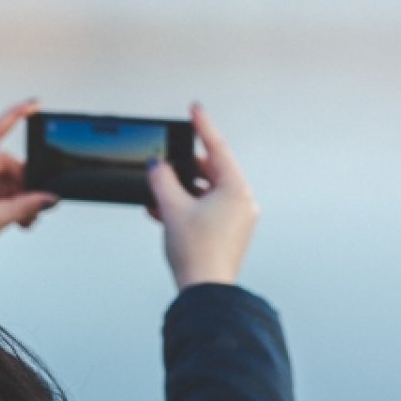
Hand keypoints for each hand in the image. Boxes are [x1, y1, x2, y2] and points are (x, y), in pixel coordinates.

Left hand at [0, 100, 56, 279]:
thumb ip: (26, 206)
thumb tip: (49, 198)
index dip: (16, 115)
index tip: (35, 103)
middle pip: (1, 163)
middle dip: (22, 183)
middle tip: (35, 207)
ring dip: (14, 195)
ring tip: (24, 220)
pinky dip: (1, 200)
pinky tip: (12, 219)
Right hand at [148, 104, 258, 289]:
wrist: (205, 292)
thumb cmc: (197, 252)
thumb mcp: (172, 208)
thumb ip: (162, 179)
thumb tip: (158, 165)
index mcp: (236, 190)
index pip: (217, 148)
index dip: (202, 126)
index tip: (194, 108)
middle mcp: (242, 202)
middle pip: (211, 172)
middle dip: (184, 168)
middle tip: (165, 163)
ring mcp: (238, 219)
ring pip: (206, 192)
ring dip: (181, 191)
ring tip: (158, 194)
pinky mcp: (229, 234)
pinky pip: (206, 210)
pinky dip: (186, 207)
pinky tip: (163, 212)